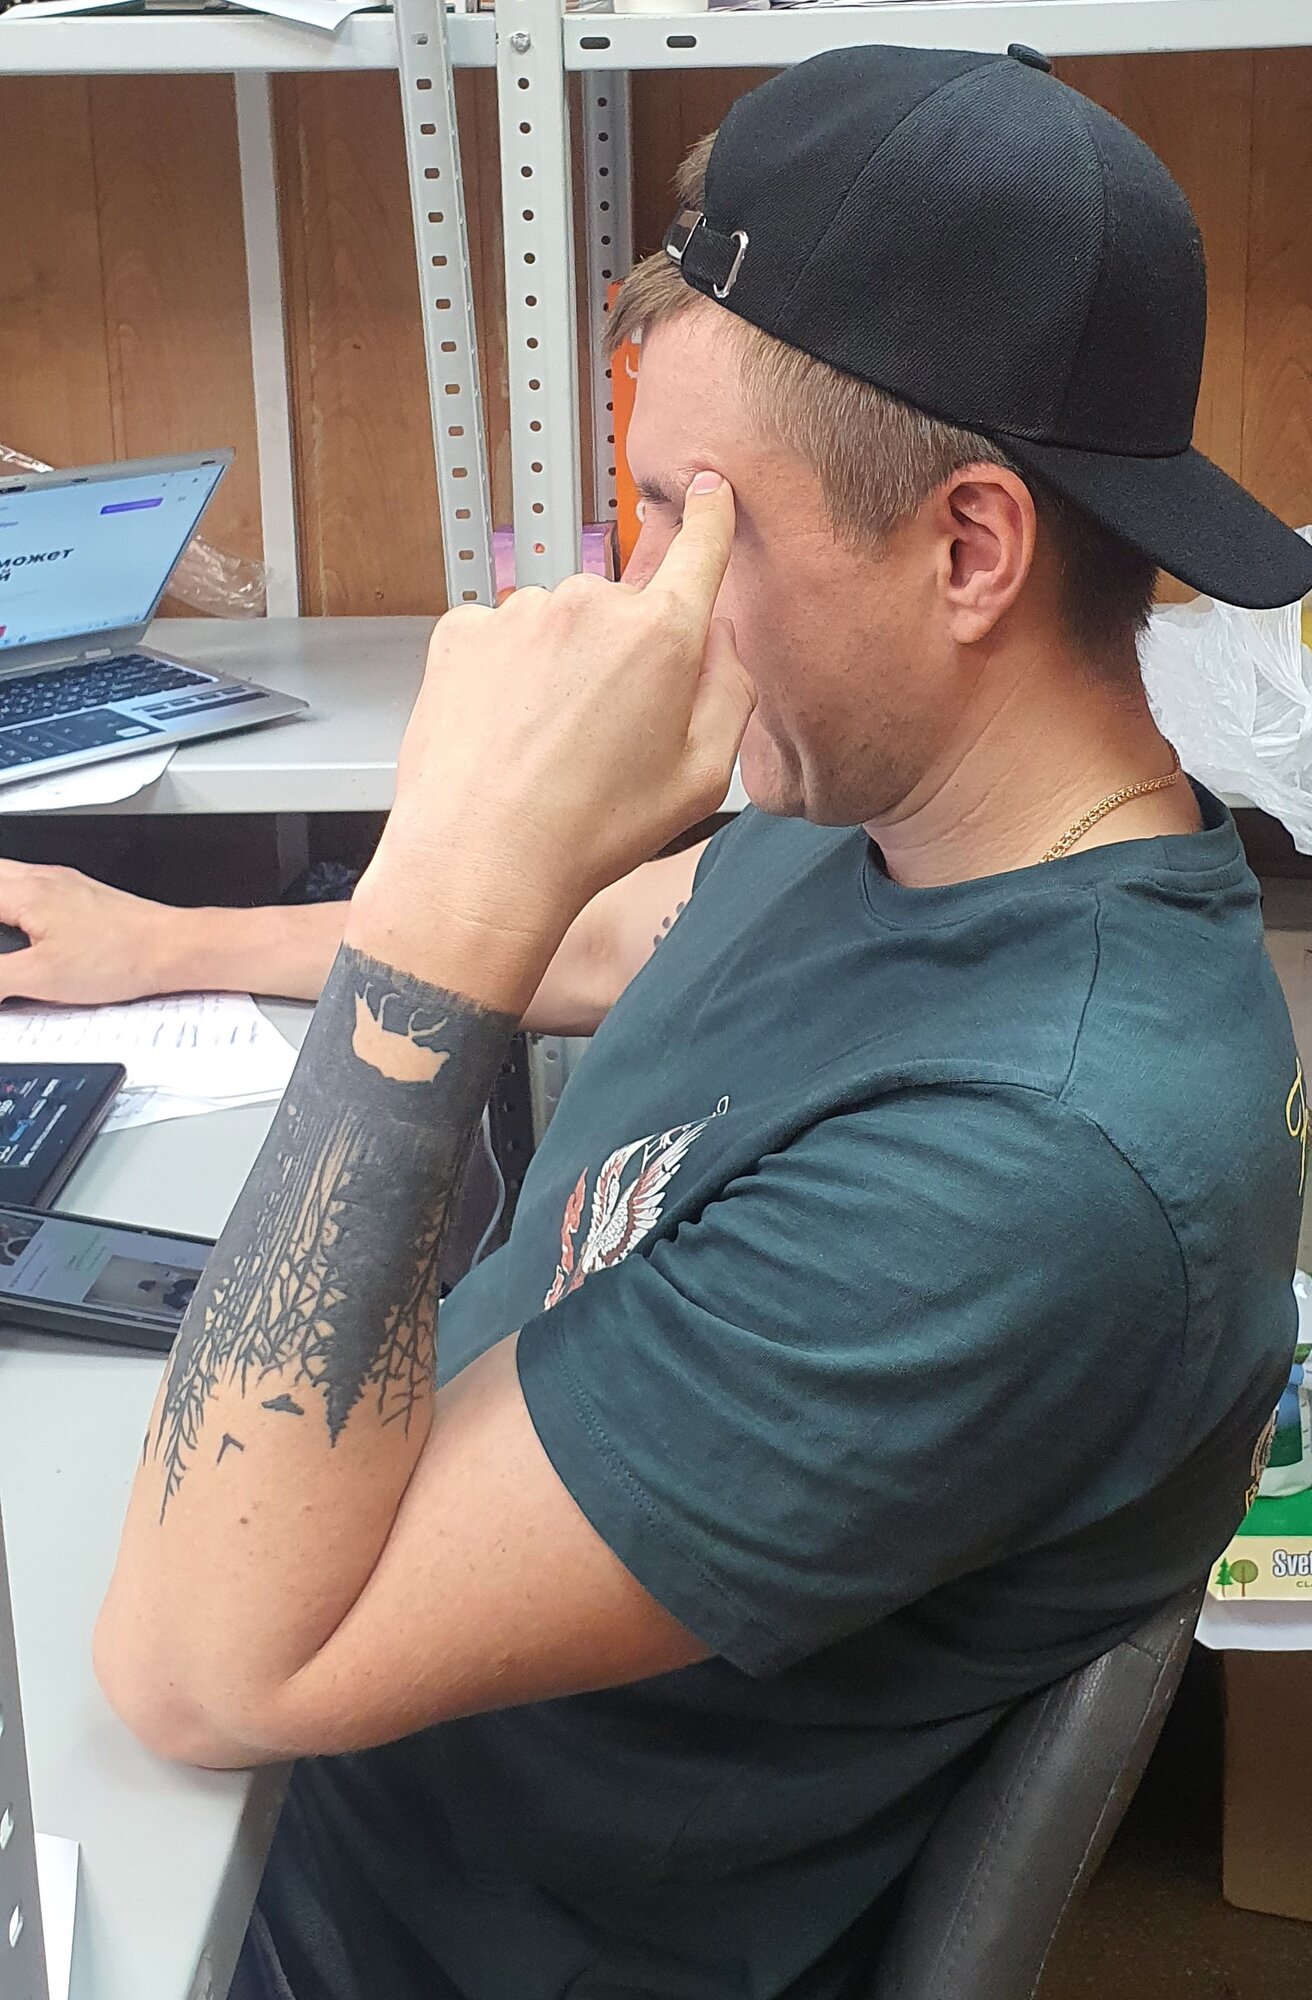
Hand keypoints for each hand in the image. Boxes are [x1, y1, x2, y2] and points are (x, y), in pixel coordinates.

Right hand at [0, 861, 176, 1004]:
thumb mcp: (42, 978)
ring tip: (5, 930)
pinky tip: (24, 924)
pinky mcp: (82, 895)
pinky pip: (33, 886)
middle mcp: (44, 878)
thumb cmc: (122, 956)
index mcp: (26, 892)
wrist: (173, 948)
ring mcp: (65, 883)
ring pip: (9, 876)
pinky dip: (15, 899)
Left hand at [366, 474, 754, 935]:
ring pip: (559, 627)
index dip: (708, 516)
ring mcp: (520, 613)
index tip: (707, 490)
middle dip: (623, 657)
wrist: (480, 862)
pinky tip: (507, 733)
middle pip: (623, 611)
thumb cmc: (591, 832)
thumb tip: (719, 641)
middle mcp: (590, 605)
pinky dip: (507, 676)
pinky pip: (502, 640)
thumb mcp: (702, 777)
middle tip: (607, 737)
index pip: (698, 548)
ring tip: (548, 746)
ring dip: (561, 669)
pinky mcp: (462, 631)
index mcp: (661, 634)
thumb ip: (730, 691)